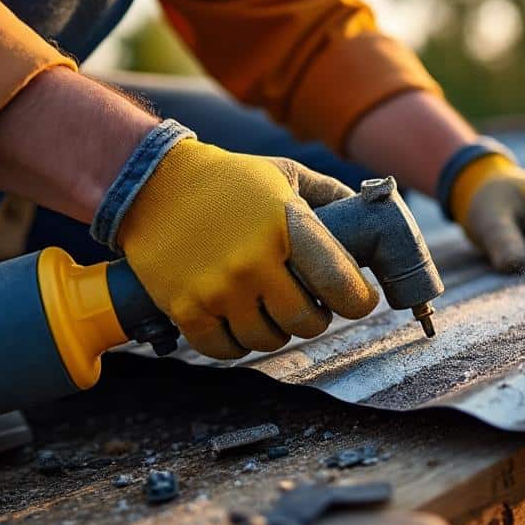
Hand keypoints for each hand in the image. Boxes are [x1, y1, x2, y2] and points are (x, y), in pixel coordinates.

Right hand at [117, 139, 378, 358]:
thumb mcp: (284, 174)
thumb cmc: (228, 180)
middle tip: (309, 306)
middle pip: (306, 321)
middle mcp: (254, 261)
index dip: (358, 301)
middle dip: (315, 318)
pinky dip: (237, 343)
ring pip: (267, 340)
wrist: (151, 183)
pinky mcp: (185, 307)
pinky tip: (239, 323)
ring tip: (270, 310)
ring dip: (276, 332)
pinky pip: (225, 349)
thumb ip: (330, 195)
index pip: (340, 283)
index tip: (358, 300)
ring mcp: (218, 288)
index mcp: (286, 225)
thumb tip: (374, 216)